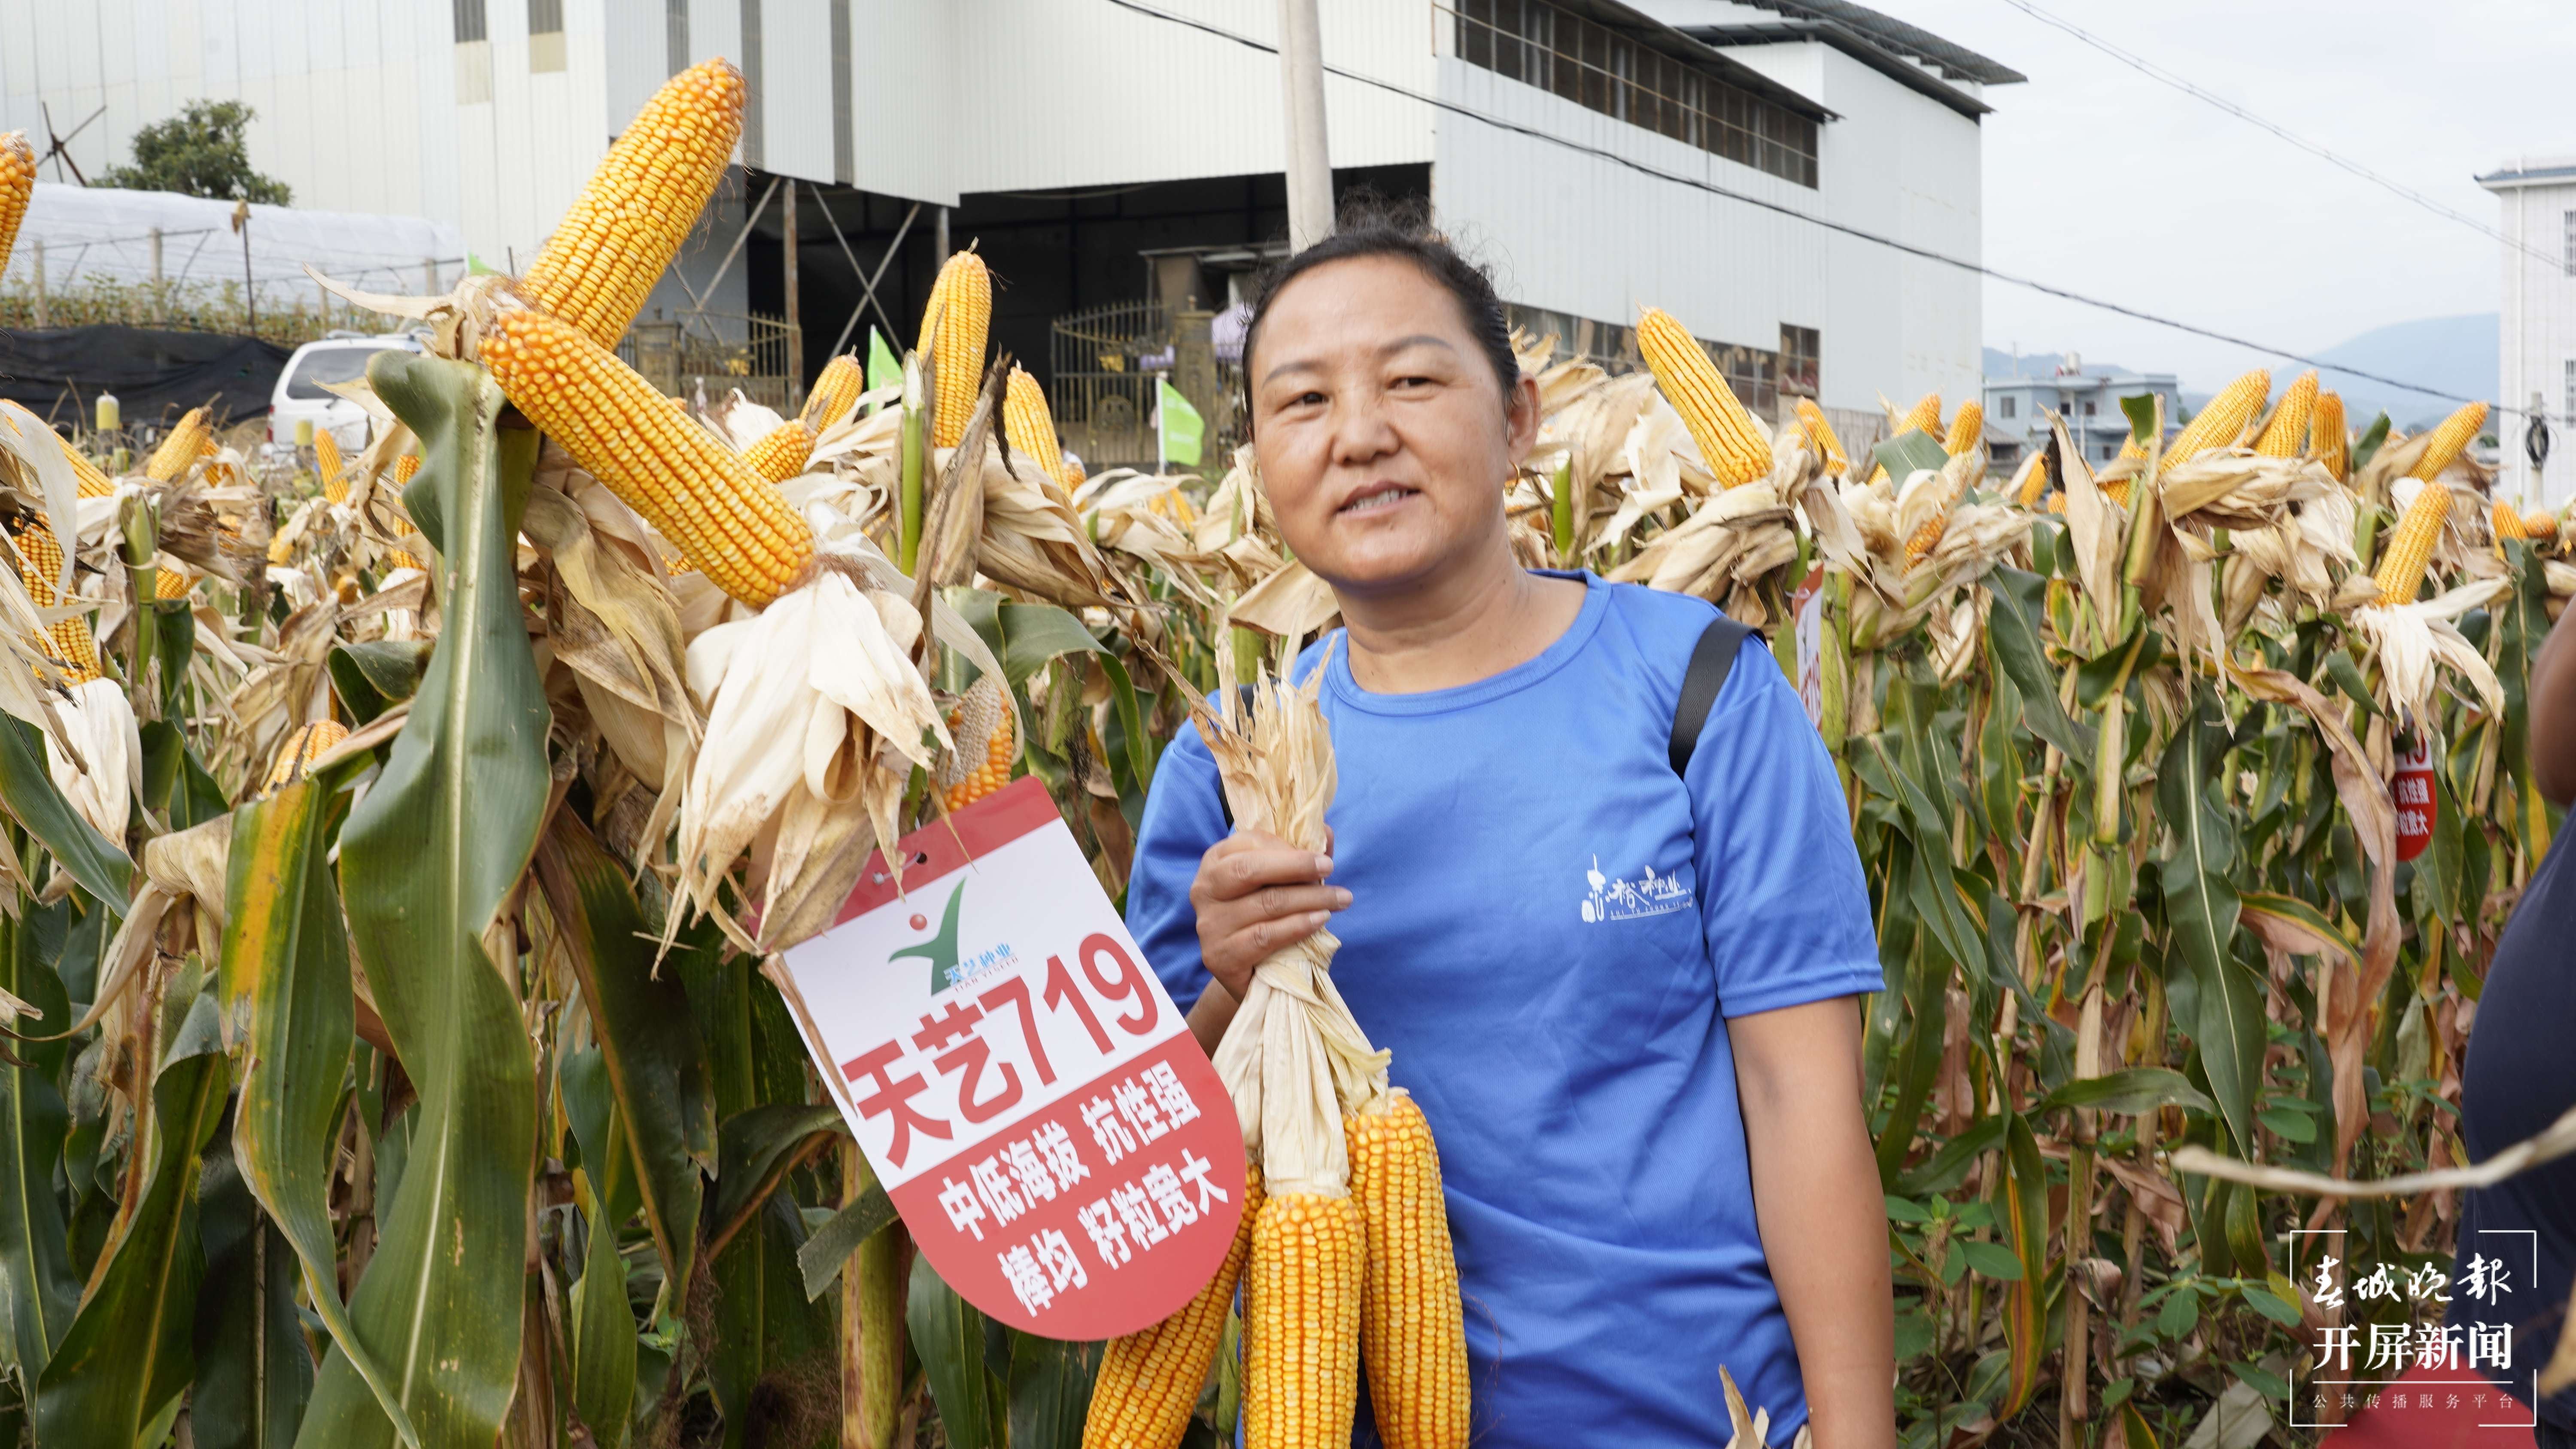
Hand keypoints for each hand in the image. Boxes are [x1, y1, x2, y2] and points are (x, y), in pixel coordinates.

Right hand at [1188, 828, 1347, 1000]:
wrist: (1251, 975)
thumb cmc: (1267, 918)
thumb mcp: (1281, 883)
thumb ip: (1299, 857)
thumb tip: (1326, 832)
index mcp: (1215, 862)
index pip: (1248, 843)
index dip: (1287, 848)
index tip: (1322, 858)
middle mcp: (1204, 890)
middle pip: (1249, 869)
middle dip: (1295, 867)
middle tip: (1329, 869)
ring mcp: (1209, 925)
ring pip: (1264, 904)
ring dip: (1309, 899)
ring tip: (1340, 899)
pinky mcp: (1219, 957)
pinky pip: (1264, 937)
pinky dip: (1297, 926)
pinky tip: (1320, 920)